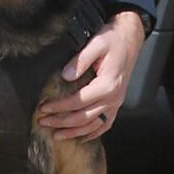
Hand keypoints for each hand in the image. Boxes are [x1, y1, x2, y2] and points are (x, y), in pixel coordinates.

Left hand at [37, 10, 146, 140]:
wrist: (130, 36)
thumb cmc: (113, 39)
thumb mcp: (96, 44)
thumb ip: (80, 60)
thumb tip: (65, 76)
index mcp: (107, 85)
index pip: (77, 102)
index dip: (59, 107)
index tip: (43, 108)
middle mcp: (113, 97)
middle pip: (83, 117)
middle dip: (61, 122)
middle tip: (43, 122)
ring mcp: (116, 102)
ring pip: (93, 125)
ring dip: (74, 132)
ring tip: (57, 135)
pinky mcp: (117, 102)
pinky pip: (105, 124)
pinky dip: (93, 133)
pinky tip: (82, 137)